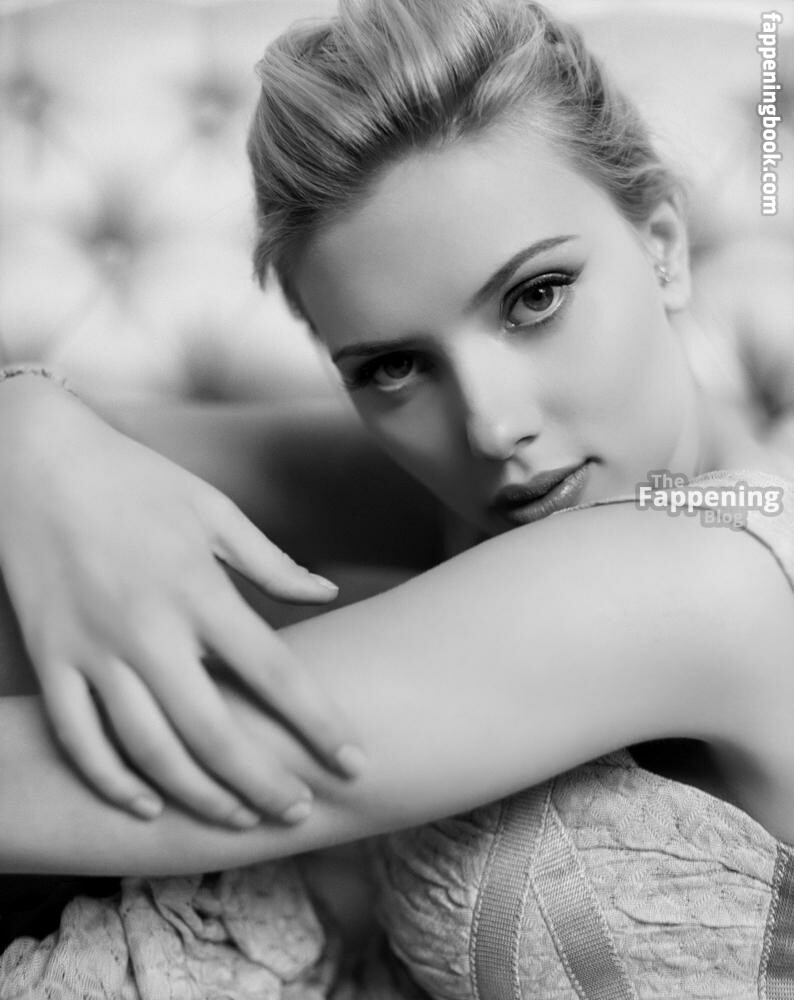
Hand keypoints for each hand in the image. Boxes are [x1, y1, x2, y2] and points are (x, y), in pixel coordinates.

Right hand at [0, 377, 365, 826]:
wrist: (32, 461)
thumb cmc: (134, 480)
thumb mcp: (212, 509)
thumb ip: (271, 561)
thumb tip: (326, 592)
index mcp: (198, 588)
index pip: (274, 672)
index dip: (319, 725)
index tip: (353, 762)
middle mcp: (147, 629)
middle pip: (214, 732)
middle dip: (264, 784)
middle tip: (301, 813)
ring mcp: (92, 650)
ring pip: (149, 750)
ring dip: (199, 796)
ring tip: (240, 819)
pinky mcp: (49, 659)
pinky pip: (77, 738)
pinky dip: (111, 781)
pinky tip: (147, 804)